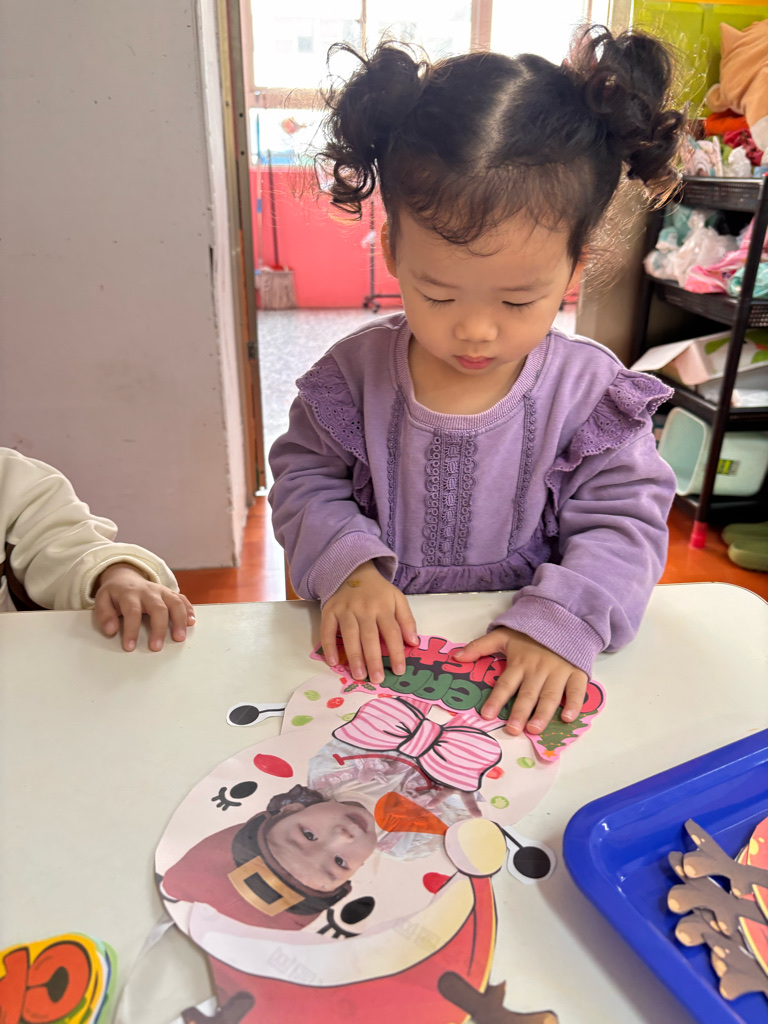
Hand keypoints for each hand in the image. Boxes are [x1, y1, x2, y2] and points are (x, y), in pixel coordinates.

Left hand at [93, 563, 194, 651]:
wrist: (126, 577)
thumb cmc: (115, 594)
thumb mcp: (102, 600)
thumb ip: (104, 615)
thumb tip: (111, 630)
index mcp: (130, 594)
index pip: (132, 611)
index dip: (131, 629)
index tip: (130, 646)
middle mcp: (148, 591)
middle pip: (158, 608)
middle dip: (159, 628)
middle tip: (156, 647)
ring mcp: (162, 591)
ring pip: (175, 602)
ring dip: (179, 620)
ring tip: (179, 637)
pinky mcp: (170, 593)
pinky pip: (183, 599)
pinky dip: (189, 610)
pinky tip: (191, 623)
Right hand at [321, 561, 417, 683]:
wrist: (352, 570)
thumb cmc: (378, 591)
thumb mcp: (397, 599)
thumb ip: (407, 620)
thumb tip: (413, 642)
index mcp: (383, 606)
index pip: (392, 632)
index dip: (396, 652)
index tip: (399, 671)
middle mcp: (364, 609)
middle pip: (370, 636)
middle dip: (374, 659)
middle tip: (377, 679)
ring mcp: (345, 610)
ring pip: (349, 635)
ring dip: (354, 656)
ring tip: (358, 675)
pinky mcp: (329, 611)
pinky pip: (327, 630)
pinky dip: (328, 646)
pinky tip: (333, 662)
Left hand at [453, 627, 586, 734]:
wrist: (563, 618)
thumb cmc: (531, 633)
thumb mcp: (503, 635)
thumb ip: (480, 647)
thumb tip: (456, 657)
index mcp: (520, 662)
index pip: (505, 684)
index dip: (496, 699)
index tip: (486, 715)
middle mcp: (538, 669)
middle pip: (528, 693)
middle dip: (520, 712)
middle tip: (513, 729)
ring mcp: (559, 671)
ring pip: (550, 695)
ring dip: (543, 713)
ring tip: (534, 729)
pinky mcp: (576, 672)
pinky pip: (577, 690)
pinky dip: (574, 704)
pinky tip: (568, 718)